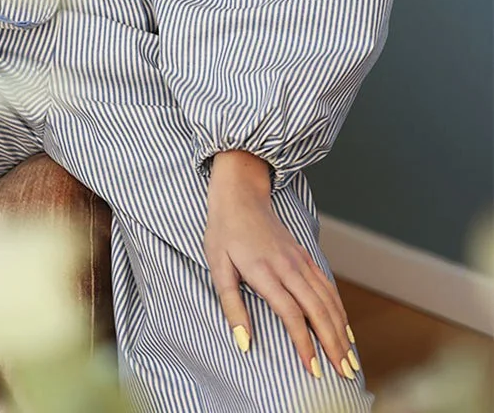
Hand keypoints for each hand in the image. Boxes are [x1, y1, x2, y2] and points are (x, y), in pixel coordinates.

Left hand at [204, 177, 358, 382]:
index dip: (304, 344)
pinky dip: (339, 310)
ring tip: (349, 360)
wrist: (241, 194)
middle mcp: (288, 266)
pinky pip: (327, 286)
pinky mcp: (305, 256)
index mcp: (264, 271)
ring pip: (327, 299)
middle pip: (317, 309)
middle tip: (344, 373)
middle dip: (333, 344)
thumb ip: (231, 305)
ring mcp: (300, 260)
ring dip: (341, 331)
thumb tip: (243, 343)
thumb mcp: (217, 267)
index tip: (314, 370)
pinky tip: (345, 328)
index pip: (291, 313)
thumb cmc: (224, 232)